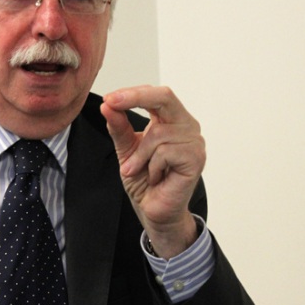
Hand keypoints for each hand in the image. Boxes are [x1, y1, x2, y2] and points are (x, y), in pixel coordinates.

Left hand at [100, 86, 204, 258]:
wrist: (154, 210)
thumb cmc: (144, 179)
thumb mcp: (126, 149)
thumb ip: (119, 127)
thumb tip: (108, 106)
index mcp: (171, 119)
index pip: (156, 94)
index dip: (132, 93)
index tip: (109, 99)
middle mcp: (186, 126)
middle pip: (165, 97)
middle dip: (135, 98)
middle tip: (111, 103)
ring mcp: (194, 142)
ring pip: (158, 133)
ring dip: (139, 154)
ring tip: (136, 170)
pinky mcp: (196, 159)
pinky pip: (165, 152)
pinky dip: (152, 166)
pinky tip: (156, 177)